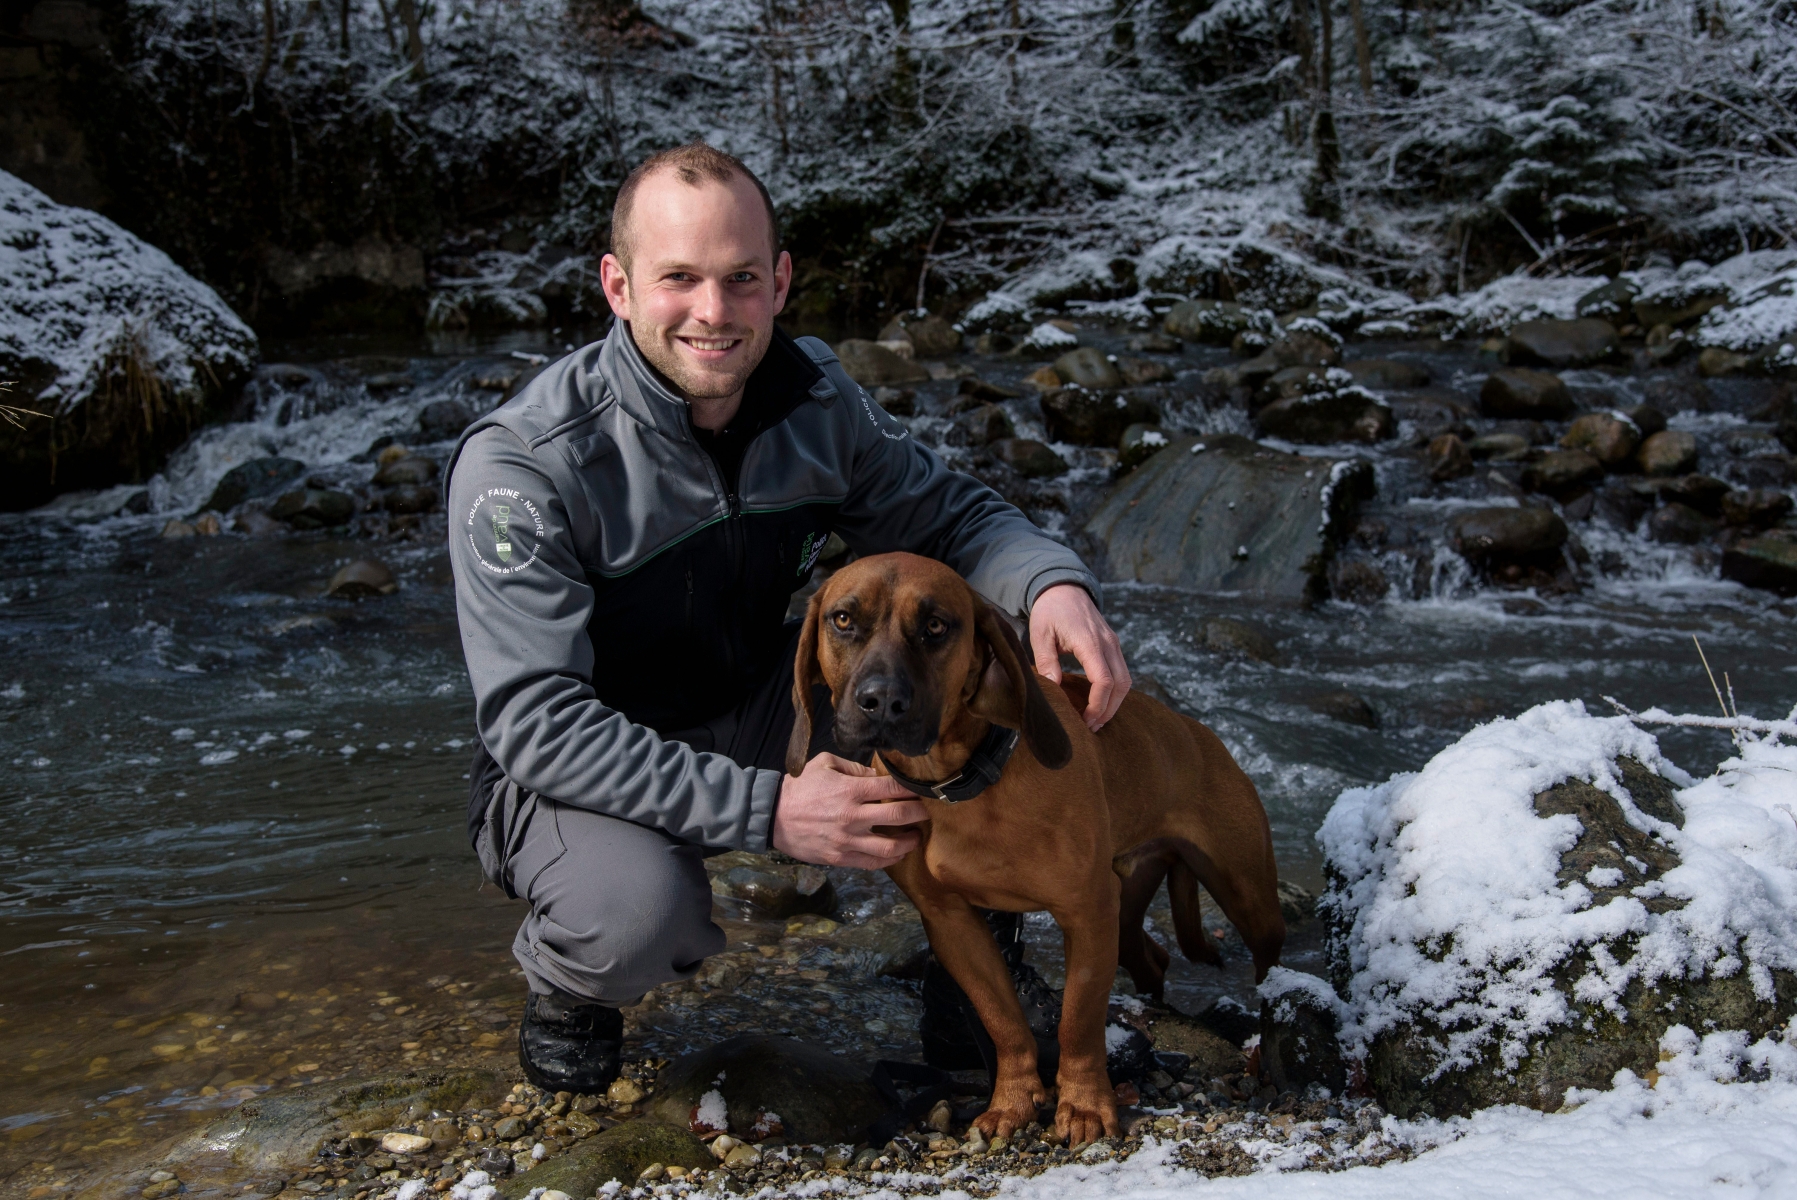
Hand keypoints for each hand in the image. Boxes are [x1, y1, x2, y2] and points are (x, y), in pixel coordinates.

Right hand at [772, 754, 929, 868]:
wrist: (773, 816)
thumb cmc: (800, 787)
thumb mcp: (825, 764)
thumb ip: (855, 768)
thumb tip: (878, 776)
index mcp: (850, 790)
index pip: (893, 788)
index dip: (912, 788)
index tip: (922, 788)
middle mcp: (853, 816)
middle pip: (900, 815)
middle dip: (920, 812)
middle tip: (926, 810)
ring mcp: (848, 840)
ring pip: (891, 846)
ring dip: (910, 841)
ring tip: (916, 835)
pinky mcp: (841, 858)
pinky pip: (873, 863)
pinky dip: (890, 859)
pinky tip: (897, 853)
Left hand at [1028, 582, 1129, 731]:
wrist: (1063, 588)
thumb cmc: (1049, 611)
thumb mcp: (1040, 634)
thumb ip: (1046, 662)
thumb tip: (1053, 690)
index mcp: (1090, 641)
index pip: (1104, 680)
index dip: (1097, 704)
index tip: (1085, 720)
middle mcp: (1108, 643)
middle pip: (1121, 684)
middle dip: (1109, 709)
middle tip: (1092, 727)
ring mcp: (1114, 643)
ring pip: (1126, 680)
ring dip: (1115, 702)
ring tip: (1097, 720)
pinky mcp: (1113, 645)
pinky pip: (1122, 672)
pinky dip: (1115, 690)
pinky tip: (1101, 702)